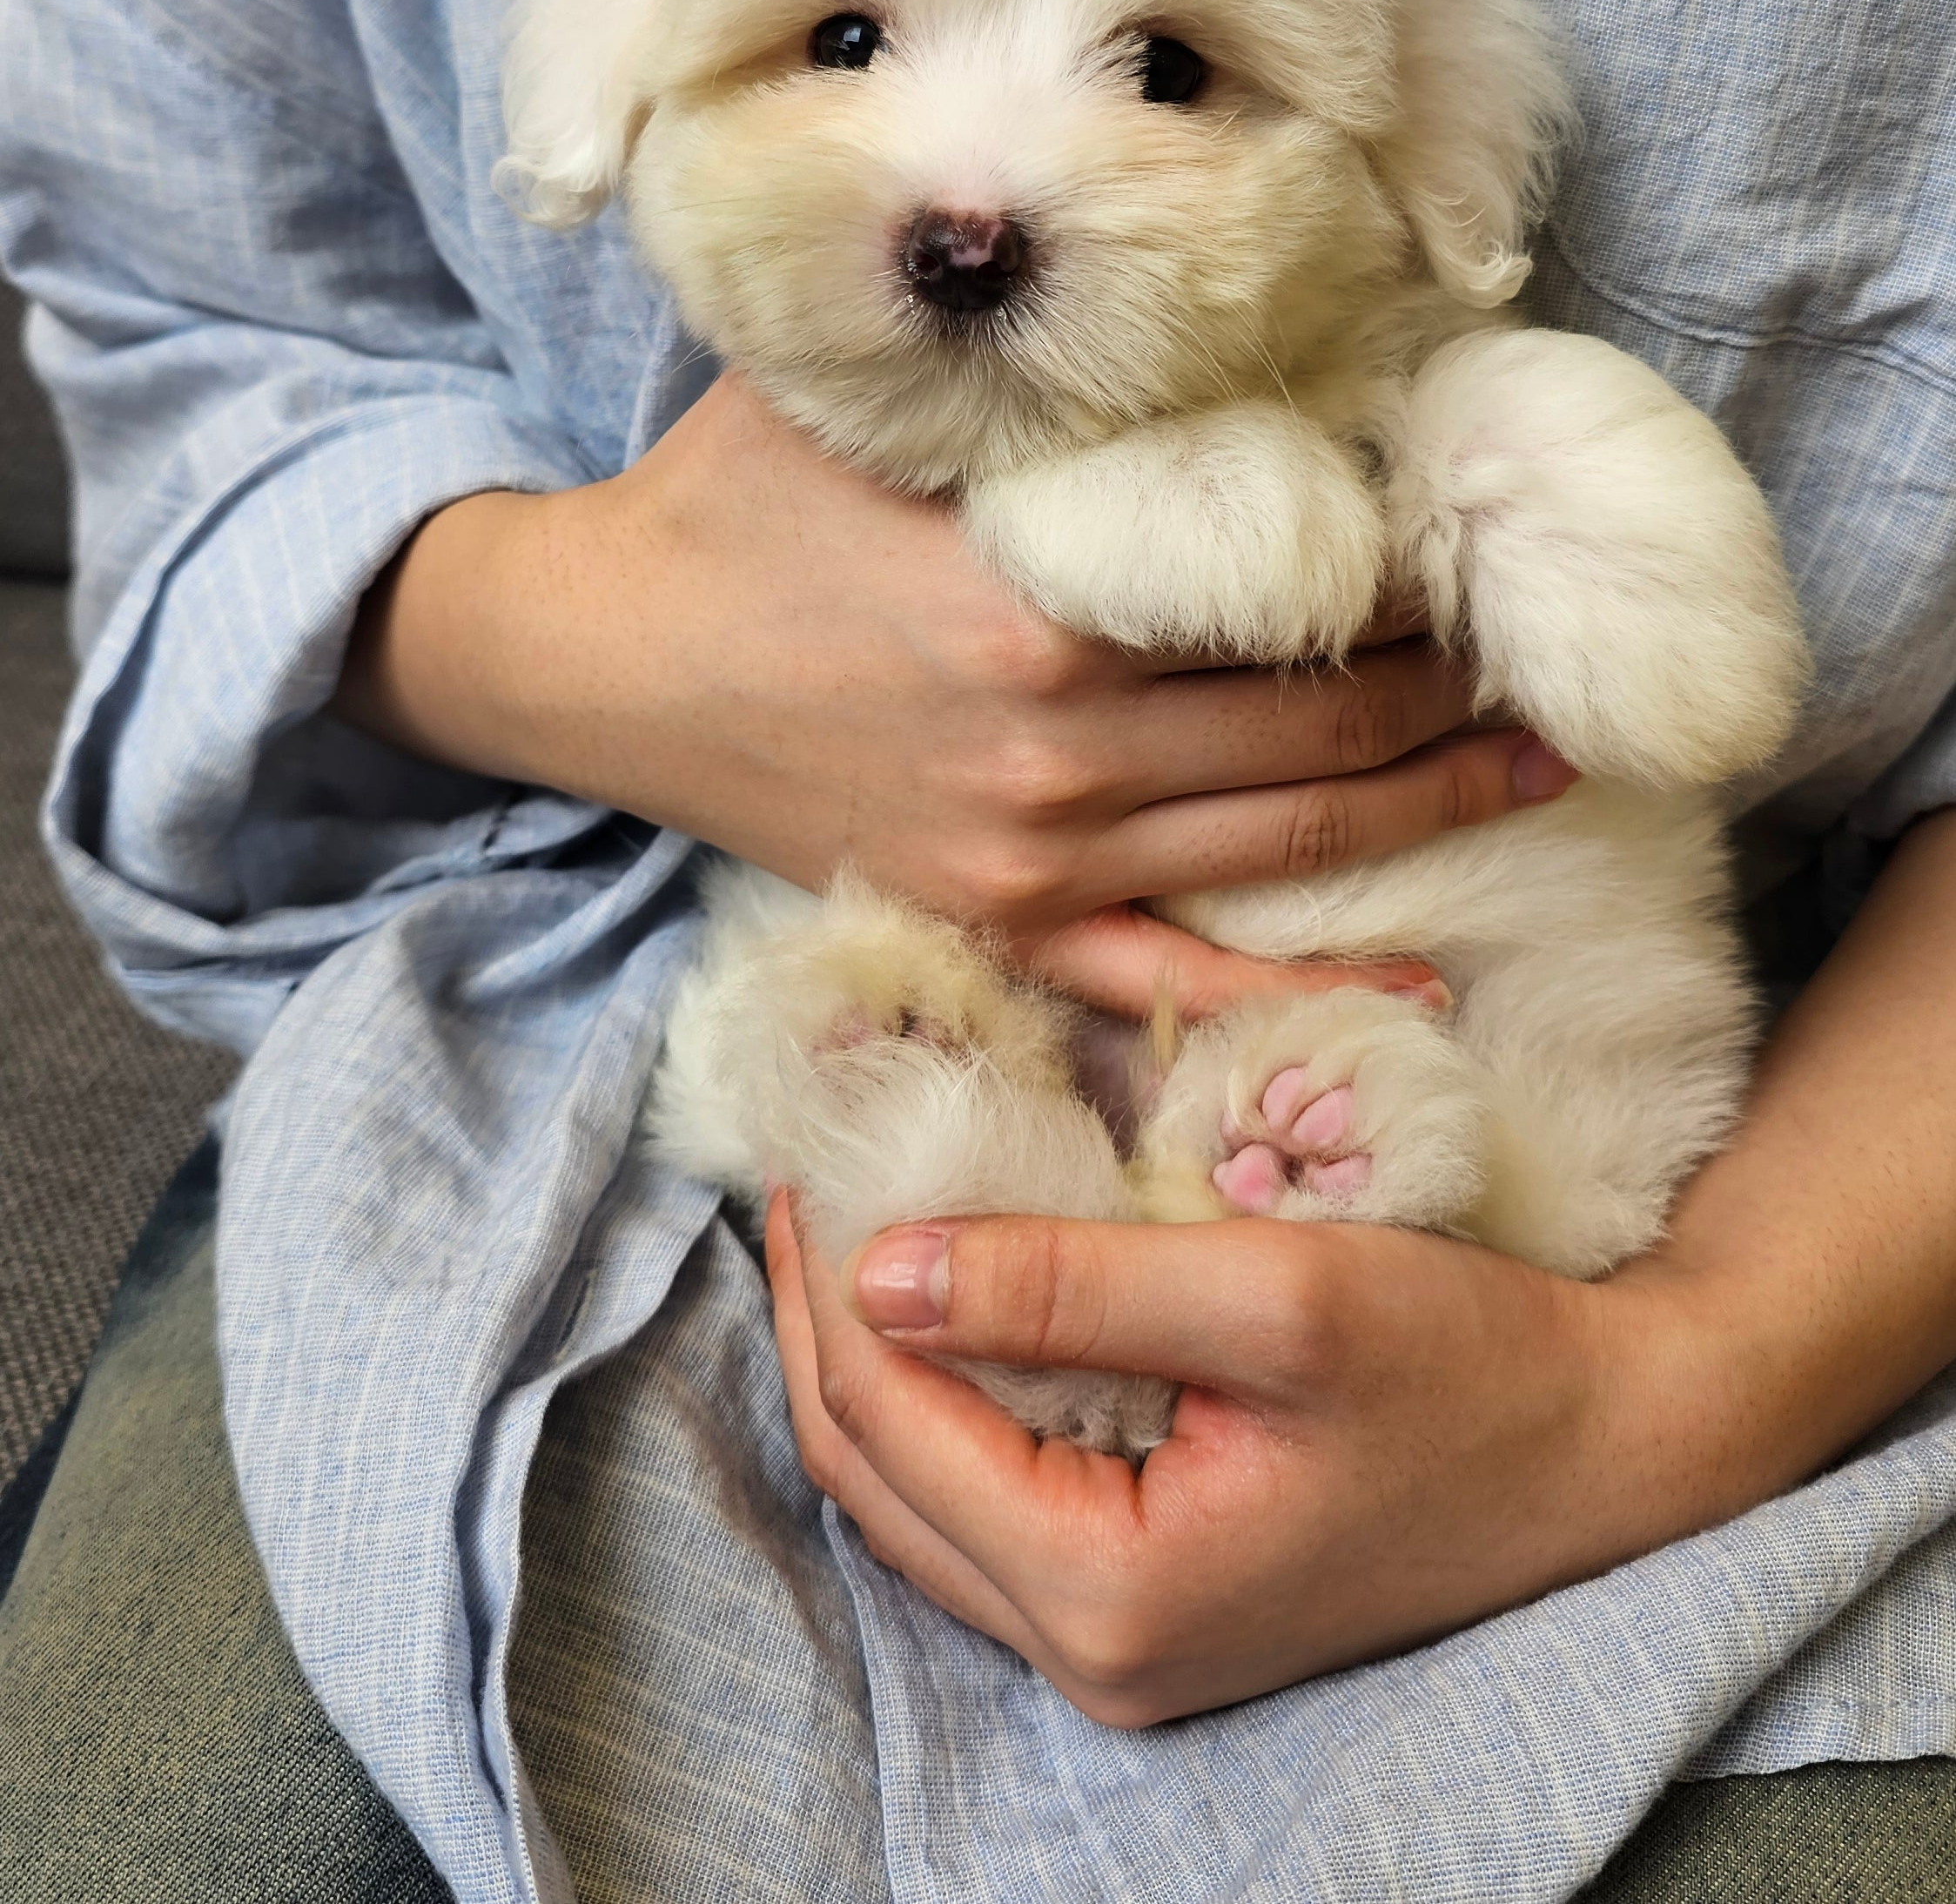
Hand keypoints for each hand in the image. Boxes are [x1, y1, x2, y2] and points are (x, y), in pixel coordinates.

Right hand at [335, 375, 1573, 1007]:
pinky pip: (1165, 977)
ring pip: (1286, 837)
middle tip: (1548, 636)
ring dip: (1431, 799)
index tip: (1484, 523)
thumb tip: (1166, 289)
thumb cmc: (734, 499)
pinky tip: (1414, 985)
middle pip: (1322, 716)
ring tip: (1541, 759)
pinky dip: (1287, 987)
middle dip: (1453, 674)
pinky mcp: (995, 918)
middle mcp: (1061, 747)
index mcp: (1045, 605)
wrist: (598, 656)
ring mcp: (1032, 854)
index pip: (1293, 585)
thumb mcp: (868, 391)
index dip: (1410, 556)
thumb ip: (1017, 357)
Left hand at [769, 813, 1955, 1720]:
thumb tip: (875, 1267)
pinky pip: (990, 1500)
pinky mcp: (1153, 1601)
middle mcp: (1095, 1649)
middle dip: (822, 1316)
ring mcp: (1123, 1641)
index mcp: (1110, 1590)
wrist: (1614, 1441)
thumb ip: (1070, 1285)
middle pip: (879, 1471)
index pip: (889, 1421)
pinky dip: (946, 1394)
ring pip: (920, 1495)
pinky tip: (951, 1292)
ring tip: (853, 1213)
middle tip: (808, 1165)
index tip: (813, 1137)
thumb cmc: (1470, 1359)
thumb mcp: (1276, 1294)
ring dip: (873, 1357)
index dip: (827, 1273)